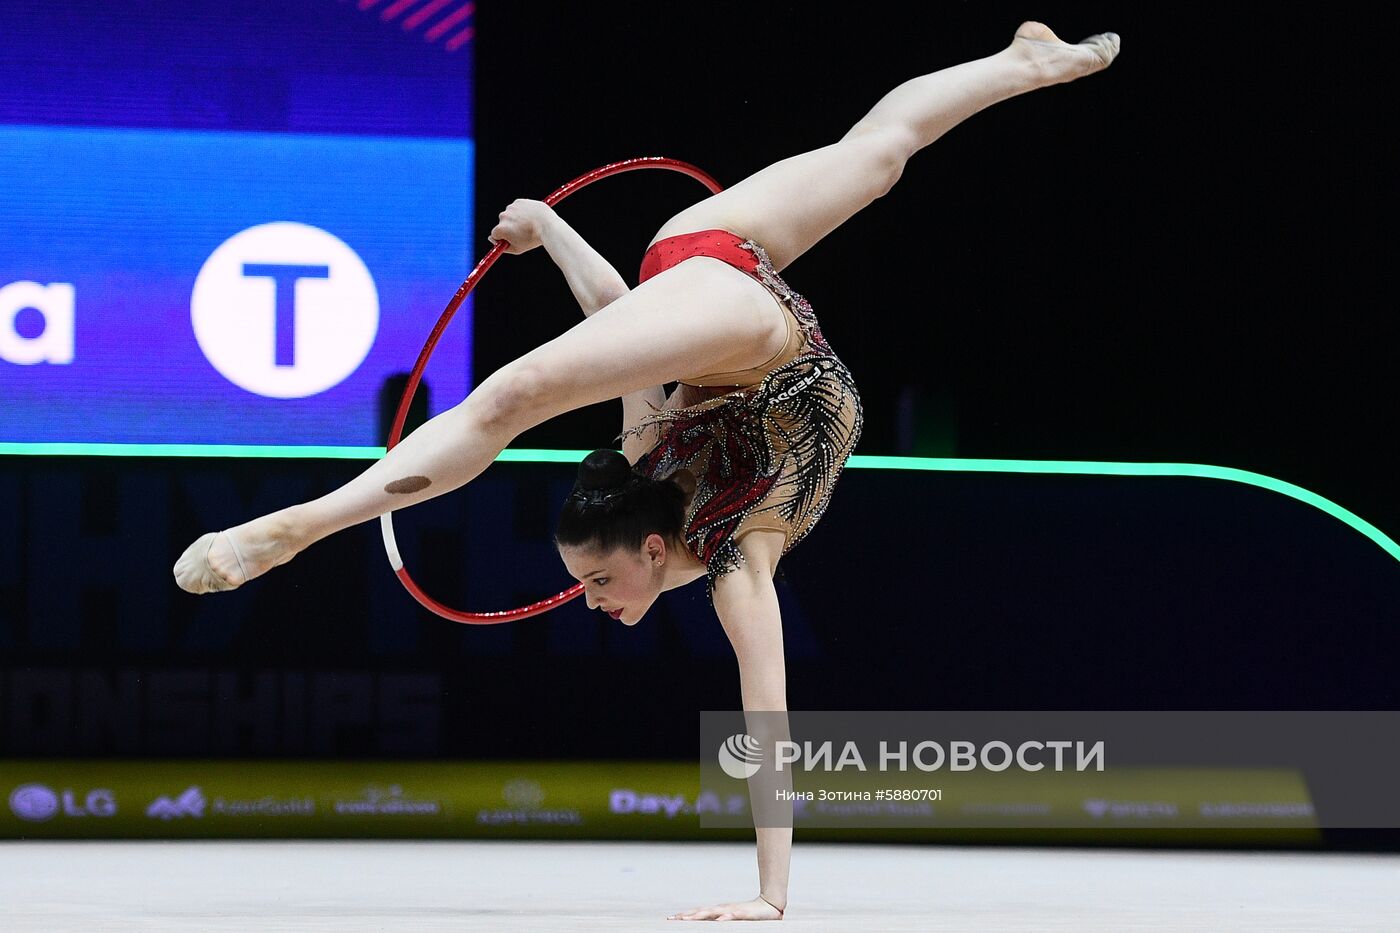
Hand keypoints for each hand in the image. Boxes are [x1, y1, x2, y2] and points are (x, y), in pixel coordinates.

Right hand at [487, 198, 555, 253]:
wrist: (548, 224)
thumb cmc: (533, 239)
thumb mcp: (518, 249)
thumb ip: (503, 247)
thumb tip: (493, 240)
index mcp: (501, 229)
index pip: (495, 234)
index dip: (503, 238)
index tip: (510, 239)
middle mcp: (503, 216)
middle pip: (502, 223)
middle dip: (509, 228)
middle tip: (523, 232)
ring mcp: (511, 208)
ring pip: (510, 215)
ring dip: (516, 219)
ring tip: (529, 224)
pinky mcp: (519, 201)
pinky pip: (517, 208)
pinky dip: (522, 211)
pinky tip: (530, 217)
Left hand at [667, 895, 783, 920]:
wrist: (769, 906)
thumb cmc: (748, 915)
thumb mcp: (730, 919)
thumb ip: (718, 922)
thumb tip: (706, 924)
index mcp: (718, 911)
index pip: (698, 912)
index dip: (684, 915)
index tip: (670, 919)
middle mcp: (722, 909)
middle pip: (701, 912)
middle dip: (687, 916)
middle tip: (673, 919)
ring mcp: (732, 910)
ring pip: (713, 912)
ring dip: (700, 915)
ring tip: (689, 919)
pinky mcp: (743, 912)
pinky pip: (733, 915)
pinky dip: (725, 917)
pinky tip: (719, 920)